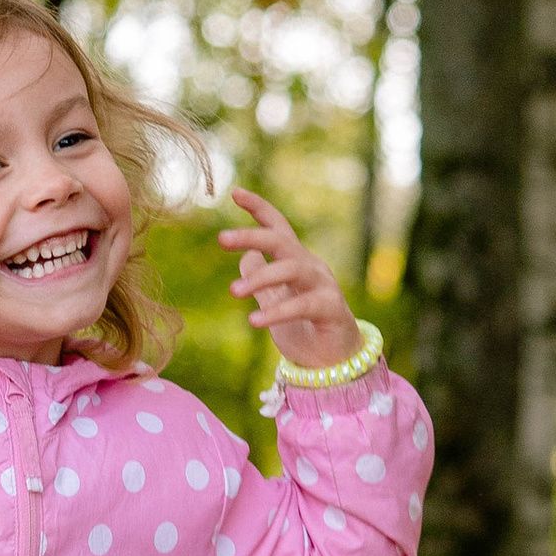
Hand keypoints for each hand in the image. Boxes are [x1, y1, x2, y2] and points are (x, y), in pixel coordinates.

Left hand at [215, 189, 361, 366]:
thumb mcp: (276, 302)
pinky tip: (253, 322)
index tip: (234, 193)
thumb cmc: (303, 329)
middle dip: (251, 235)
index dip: (259, 208)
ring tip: (234, 291)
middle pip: (281, 241)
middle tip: (221, 238)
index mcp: (295, 262)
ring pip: (291, 269)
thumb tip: (246, 257)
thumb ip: (262, 280)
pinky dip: (277, 312)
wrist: (333, 363)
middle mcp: (310, 267)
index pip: (278, 227)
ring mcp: (323, 286)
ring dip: (261, 278)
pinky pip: (303, 305)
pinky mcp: (331, 309)